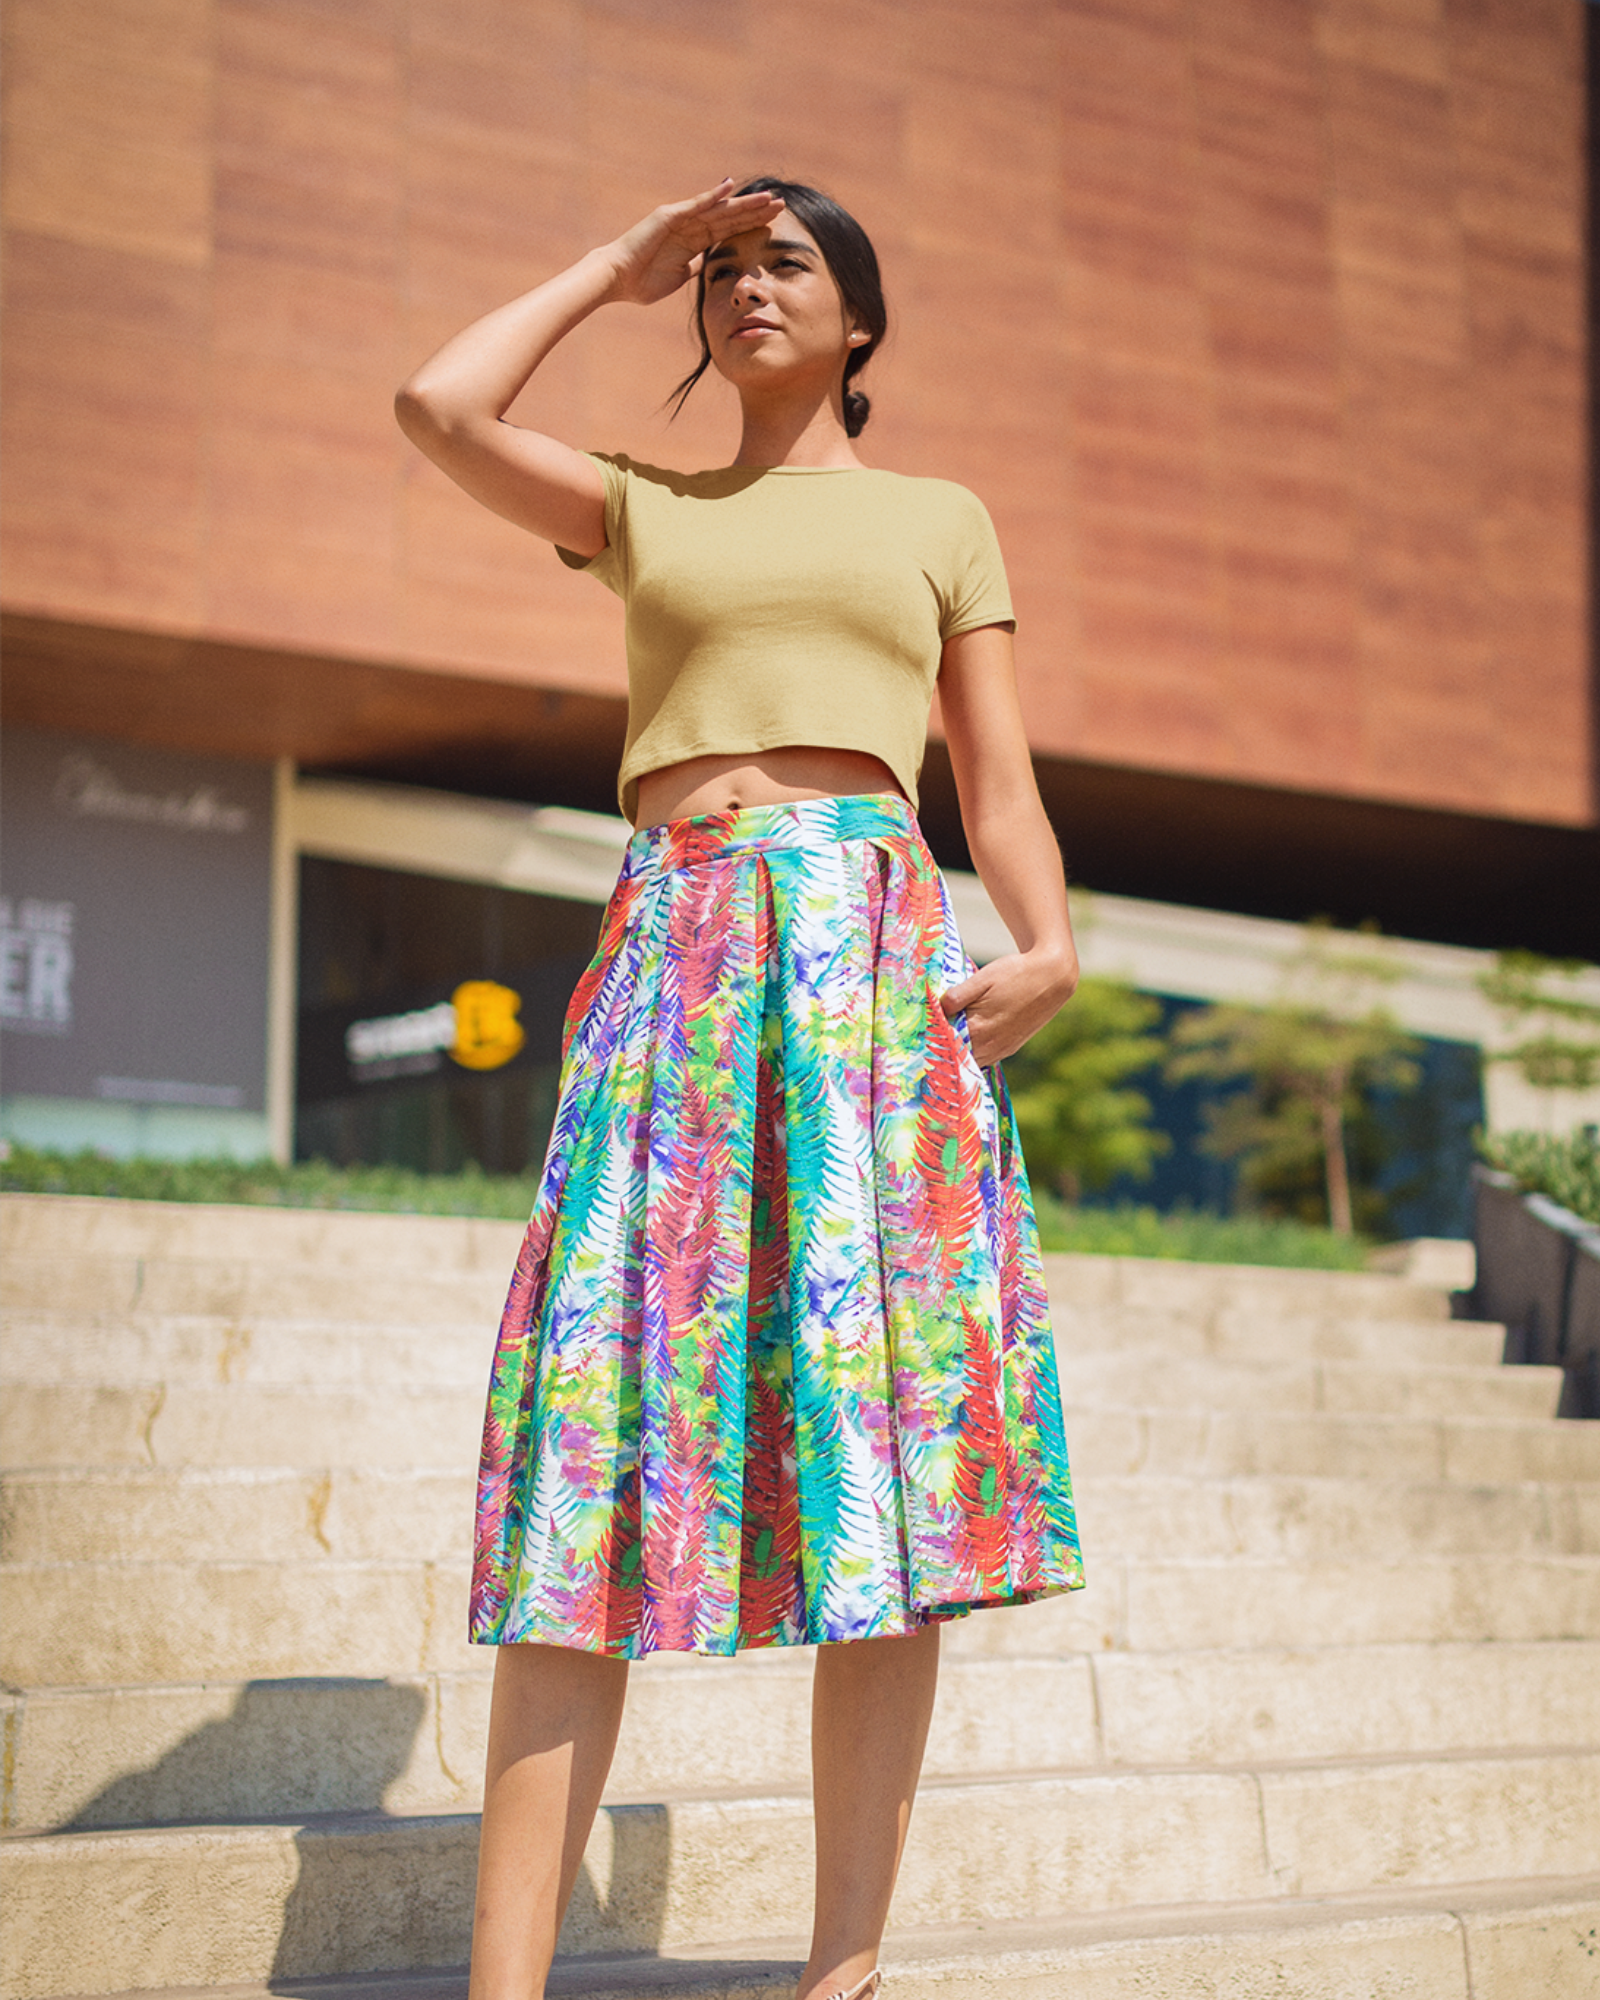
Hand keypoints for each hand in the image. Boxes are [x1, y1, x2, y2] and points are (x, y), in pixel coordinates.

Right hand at [601, 179, 786, 306]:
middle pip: (730, 216)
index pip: (729, 230)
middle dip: (755, 211)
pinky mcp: (669, 216)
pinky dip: (713, 196)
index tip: (774, 222)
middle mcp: (690, 225)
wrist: (618, 279)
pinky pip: (695, 205)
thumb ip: (694, 267)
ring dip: (743, 203)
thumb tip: (707, 266)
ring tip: (767, 198)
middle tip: (781, 204)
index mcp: (694, 241)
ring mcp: (681, 218)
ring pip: (719, 208)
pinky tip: (731, 187)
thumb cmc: (642, 282)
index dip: (751, 225)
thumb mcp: (678, 278)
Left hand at [940, 947, 1078, 1067]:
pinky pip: (986, 1057)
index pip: (944, 1046)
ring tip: (949, 1036)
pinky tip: (970, 1037)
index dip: (932, 1041)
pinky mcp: (1011, 1047)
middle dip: (944, 1048)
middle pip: (956, 1057)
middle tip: (930, 1037)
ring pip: (972, 1059)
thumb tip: (937, 1009)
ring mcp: (1002, 1049)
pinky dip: (975, 1051)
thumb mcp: (982, 979)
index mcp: (977, 1030)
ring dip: (960, 1051)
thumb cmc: (1016, 973)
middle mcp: (989, 1046)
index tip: (921, 1035)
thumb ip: (956, 997)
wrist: (1053, 976)